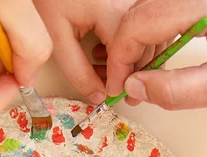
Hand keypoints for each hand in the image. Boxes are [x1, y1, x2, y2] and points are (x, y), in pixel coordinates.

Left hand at [34, 0, 152, 104]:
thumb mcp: (58, 36)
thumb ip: (77, 70)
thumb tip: (97, 96)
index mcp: (112, 12)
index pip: (126, 60)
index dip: (118, 83)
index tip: (109, 97)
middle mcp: (129, 5)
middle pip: (143, 53)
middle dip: (127, 77)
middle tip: (109, 92)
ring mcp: (133, 3)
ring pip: (148, 44)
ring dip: (131, 65)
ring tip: (104, 74)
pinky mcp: (132, 3)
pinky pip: (143, 33)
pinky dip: (131, 50)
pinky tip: (107, 55)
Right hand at [105, 0, 206, 109]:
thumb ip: (177, 90)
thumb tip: (139, 89)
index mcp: (201, 2)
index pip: (136, 25)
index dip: (120, 60)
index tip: (121, 88)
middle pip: (140, 12)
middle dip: (127, 51)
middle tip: (132, 87)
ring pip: (153, 6)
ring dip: (144, 40)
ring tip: (151, 76)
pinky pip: (173, 3)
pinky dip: (162, 29)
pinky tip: (170, 55)